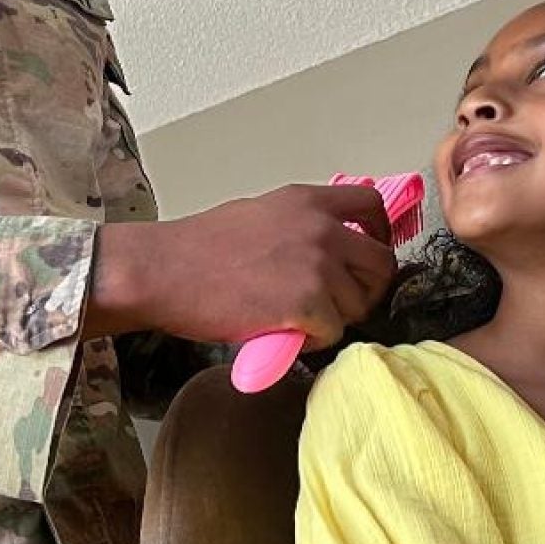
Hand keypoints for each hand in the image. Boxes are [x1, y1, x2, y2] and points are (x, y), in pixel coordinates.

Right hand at [88, 184, 395, 349]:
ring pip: (358, 305)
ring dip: (334, 319)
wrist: (164, 271)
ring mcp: (318, 267)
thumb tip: (324, 250)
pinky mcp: (308, 305)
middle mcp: (321, 229)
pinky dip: (314, 342)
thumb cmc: (198, 248)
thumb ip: (299, 225)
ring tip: (297, 321)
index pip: (371, 205)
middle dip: (366, 290)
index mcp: (308, 202)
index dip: (379, 235)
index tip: (366, 257)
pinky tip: (285, 334)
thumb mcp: (259, 214)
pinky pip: (334, 333)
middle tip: (338, 306)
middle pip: (380, 264)